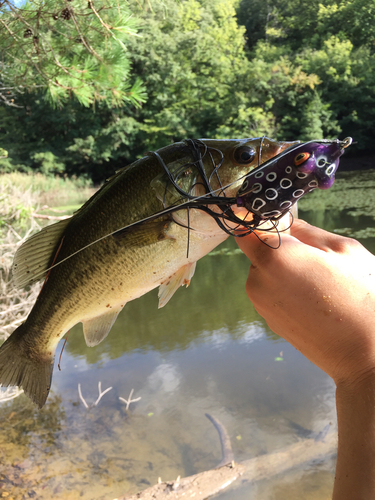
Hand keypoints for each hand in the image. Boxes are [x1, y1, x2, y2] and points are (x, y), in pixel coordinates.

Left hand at [236, 219, 374, 386]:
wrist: (367, 355)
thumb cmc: (362, 298)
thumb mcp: (344, 250)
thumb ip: (308, 232)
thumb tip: (287, 223)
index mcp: (273, 259)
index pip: (246, 229)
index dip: (260, 222)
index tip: (282, 223)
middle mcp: (258, 282)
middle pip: (257, 252)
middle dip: (280, 249)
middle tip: (315, 257)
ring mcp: (262, 305)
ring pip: (265, 274)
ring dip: (284, 271)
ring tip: (319, 283)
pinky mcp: (270, 322)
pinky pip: (272, 294)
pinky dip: (287, 291)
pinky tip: (315, 301)